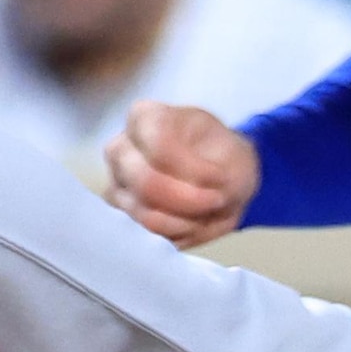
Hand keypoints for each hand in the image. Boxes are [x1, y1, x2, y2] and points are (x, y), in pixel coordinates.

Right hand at [107, 101, 257, 246]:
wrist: (219, 176)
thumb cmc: (223, 157)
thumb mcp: (234, 156)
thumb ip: (219, 175)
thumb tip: (196, 196)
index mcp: (144, 117)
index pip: (159, 145)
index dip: (195, 169)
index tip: (222, 177)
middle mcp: (120, 148)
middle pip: (145, 182)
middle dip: (189, 200)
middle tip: (217, 201)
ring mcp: (116, 183)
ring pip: (146, 214)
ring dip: (187, 221)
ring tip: (208, 213)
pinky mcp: (121, 214)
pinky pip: (149, 234)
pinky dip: (180, 234)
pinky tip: (194, 222)